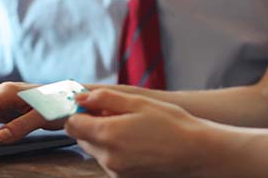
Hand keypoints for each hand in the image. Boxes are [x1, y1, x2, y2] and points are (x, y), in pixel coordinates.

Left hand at [66, 89, 210, 177]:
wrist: (195, 152)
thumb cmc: (171, 124)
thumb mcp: (138, 102)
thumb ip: (105, 98)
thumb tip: (81, 98)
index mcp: (108, 135)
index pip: (72, 124)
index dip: (79, 112)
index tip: (93, 106)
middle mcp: (107, 157)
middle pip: (81, 138)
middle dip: (92, 125)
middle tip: (115, 114)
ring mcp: (115, 171)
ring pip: (95, 150)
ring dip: (104, 138)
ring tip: (131, 129)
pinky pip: (109, 161)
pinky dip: (115, 151)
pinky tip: (136, 143)